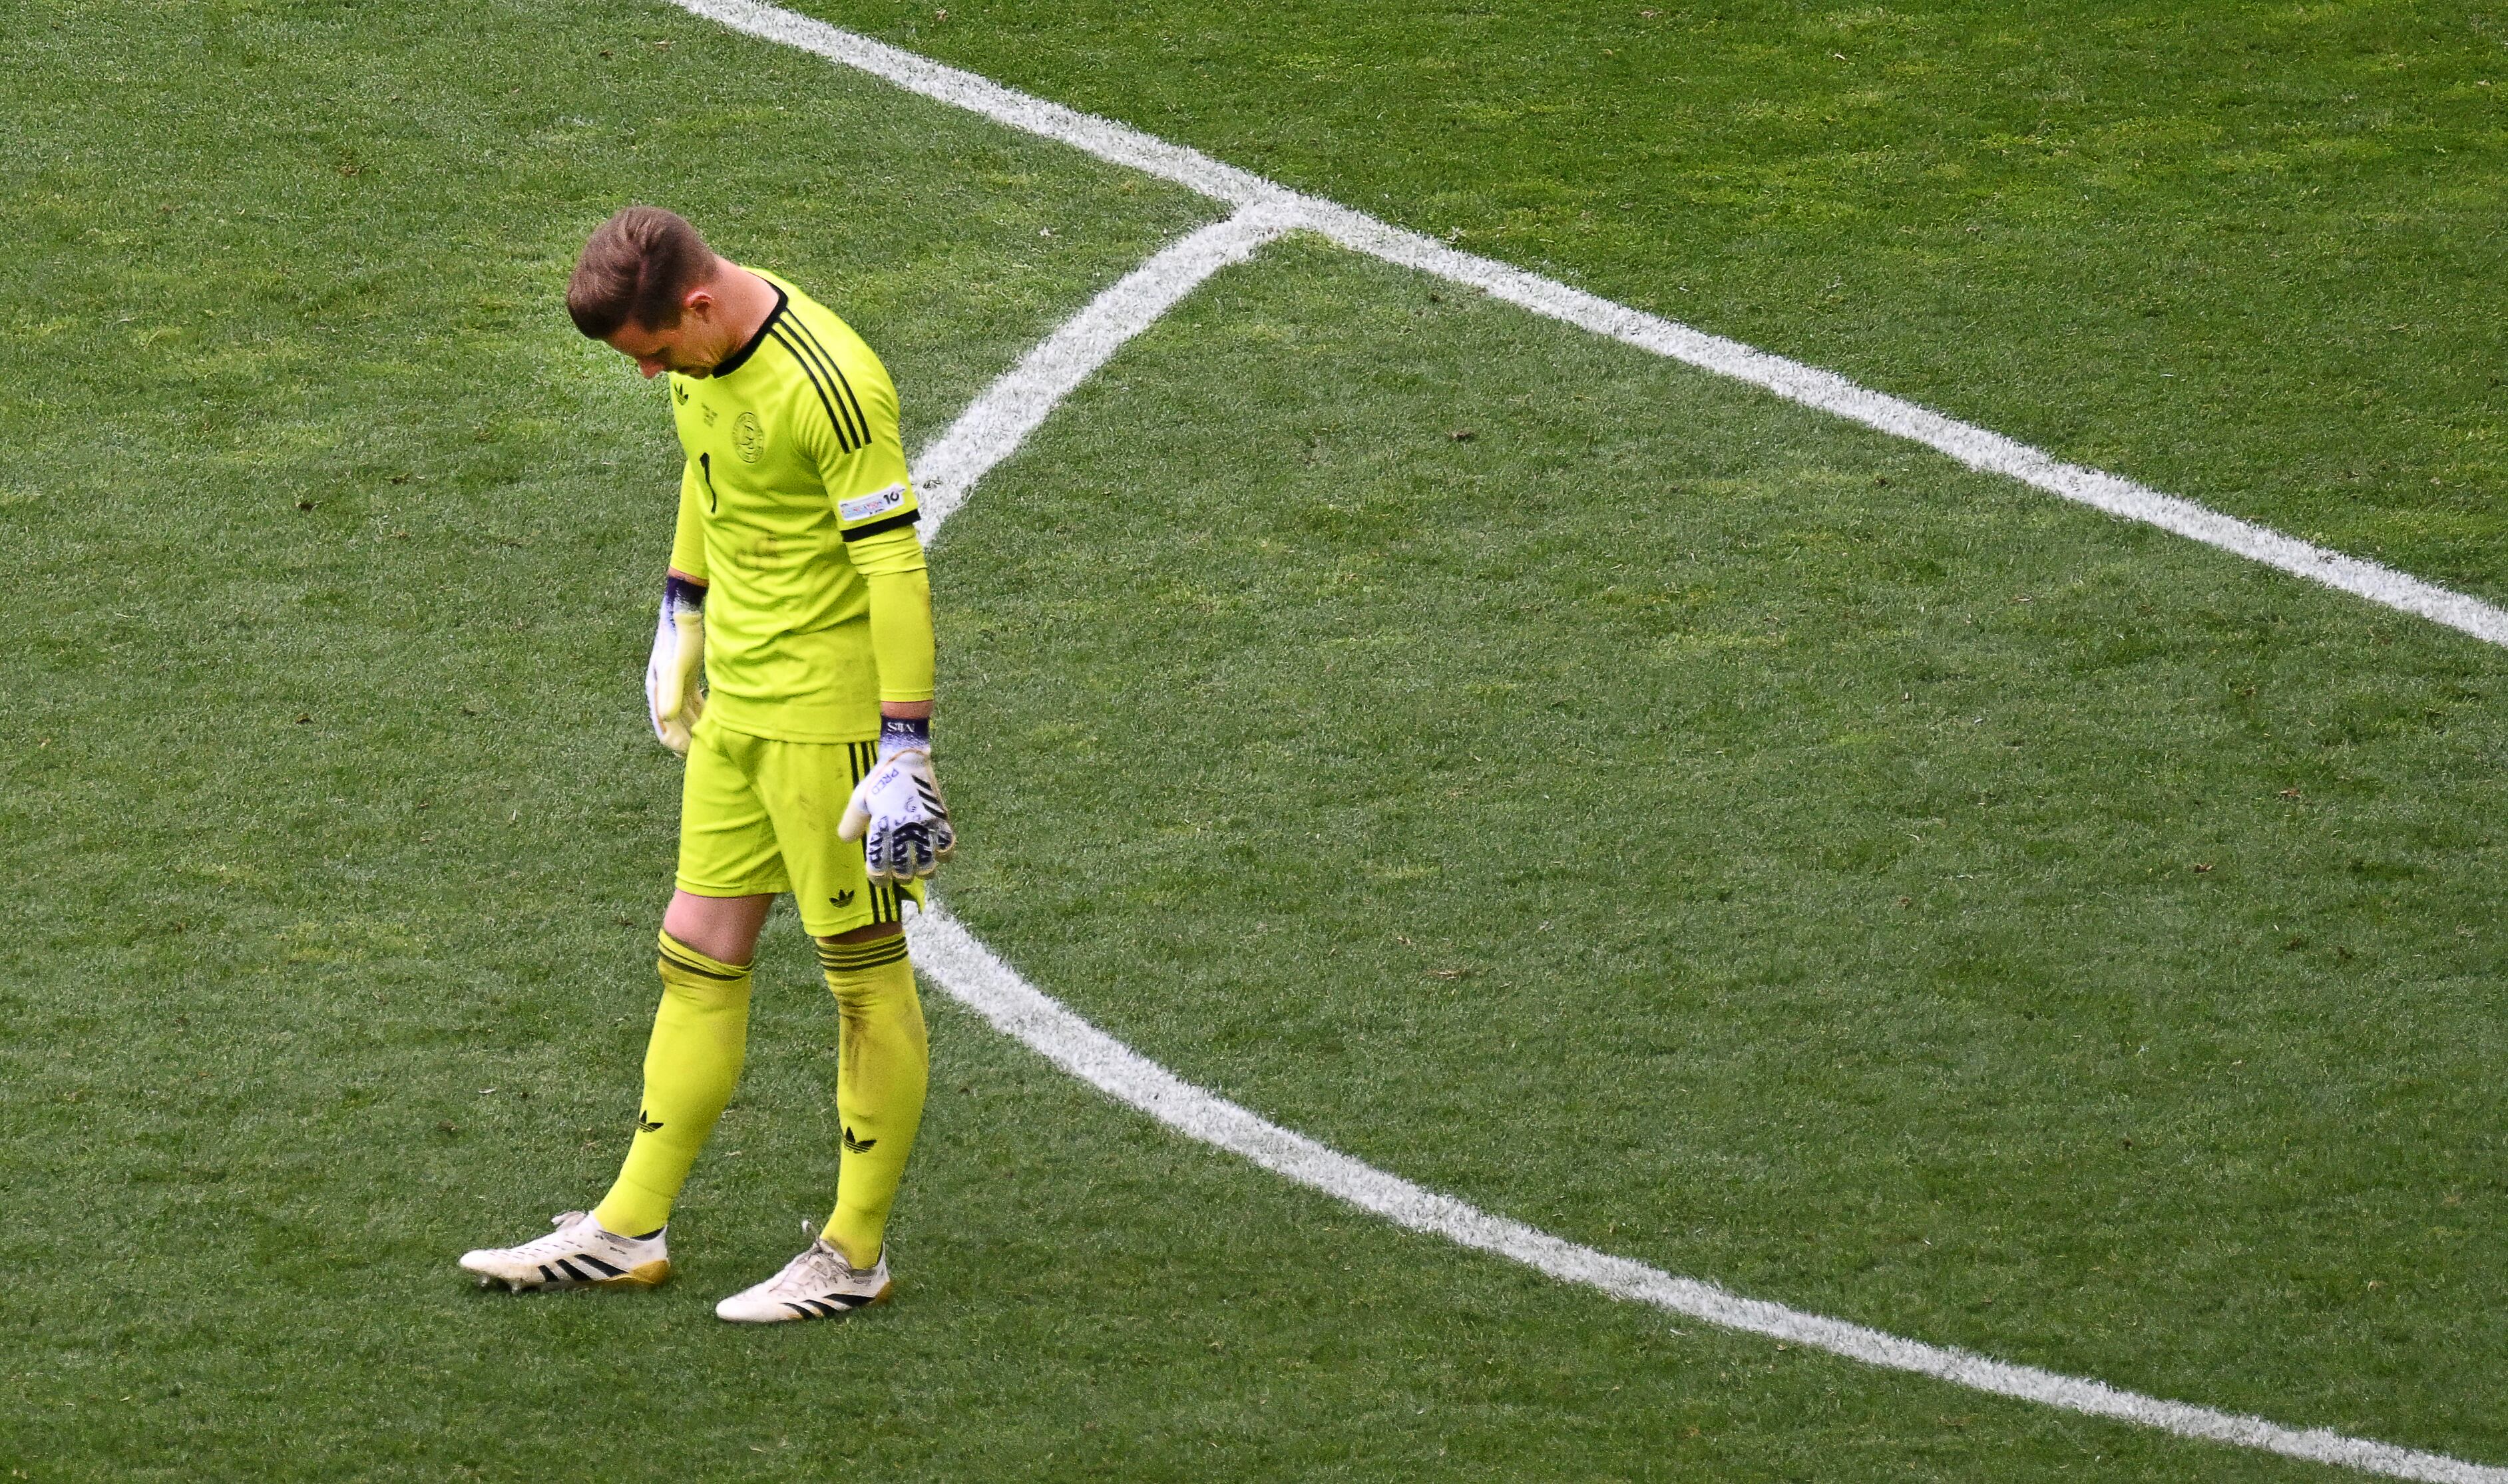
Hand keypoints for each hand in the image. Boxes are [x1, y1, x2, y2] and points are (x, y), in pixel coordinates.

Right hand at [644, 578, 705, 754]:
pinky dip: (703, 714)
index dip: (677, 743)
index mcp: (657, 692)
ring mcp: (676, 686)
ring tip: (714, 743)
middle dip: (688, 741)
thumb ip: (672, 691)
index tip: (692, 753)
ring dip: (697, 730)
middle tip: (707, 754)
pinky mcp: (687, 679)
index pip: (664, 728)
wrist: (684, 614)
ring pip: (686, 716)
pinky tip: (717, 722)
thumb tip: (666, 718)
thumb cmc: (680, 639)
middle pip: (675, 725)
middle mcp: (664, 692)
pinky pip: (694, 704)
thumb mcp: (676, 666)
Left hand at [839, 746, 953, 883]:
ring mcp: (924, 826)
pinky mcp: (940, 818)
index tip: (881, 880)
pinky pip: (948, 845)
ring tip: (921, 870)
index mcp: (881, 828)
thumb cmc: (880, 779)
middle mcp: (903, 831)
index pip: (879, 866)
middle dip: (901, 877)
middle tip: (900, 875)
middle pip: (904, 870)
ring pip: (928, 864)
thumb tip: (848, 841)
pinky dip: (945, 855)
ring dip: (924, 871)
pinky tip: (940, 854)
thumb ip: (851, 823)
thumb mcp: (859, 799)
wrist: (906, 757)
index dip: (879, 878)